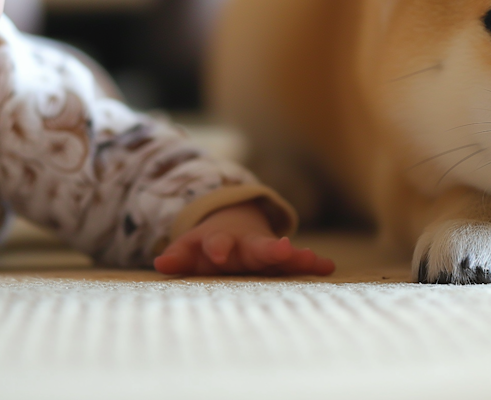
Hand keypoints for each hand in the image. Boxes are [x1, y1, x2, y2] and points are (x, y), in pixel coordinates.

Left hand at [153, 202, 335, 276]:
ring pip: (281, 253)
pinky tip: (329, 267)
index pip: (217, 243)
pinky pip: (297, 262)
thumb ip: (180, 255)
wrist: (234, 223)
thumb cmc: (209, 245)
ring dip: (294, 257)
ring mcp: (265, 250)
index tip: (219, 253)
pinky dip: (312, 263)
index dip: (217, 248)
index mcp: (221, 242)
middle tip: (283, 250)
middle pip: (257, 247)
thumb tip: (161, 262)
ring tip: (311, 260)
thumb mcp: (191, 247)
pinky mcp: (281, 259)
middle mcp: (246, 245)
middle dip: (269, 251)